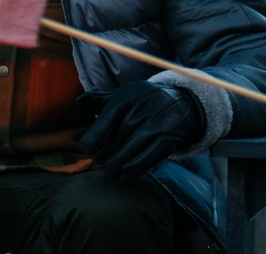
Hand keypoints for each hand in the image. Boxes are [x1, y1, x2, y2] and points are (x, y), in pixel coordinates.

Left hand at [77, 81, 205, 178]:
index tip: (86, 148)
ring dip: (118, 163)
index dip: (96, 134)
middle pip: (119, 134)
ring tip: (111, 170)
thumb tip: (79, 102)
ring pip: (132, 147)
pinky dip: (136, 166)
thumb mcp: (126, 96)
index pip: (109, 115)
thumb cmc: (146, 103)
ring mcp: (160, 121)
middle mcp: (145, 105)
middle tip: (101, 162)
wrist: (185, 105)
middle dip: (106, 152)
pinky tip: (128, 172)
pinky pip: (151, 155)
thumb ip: (101, 101)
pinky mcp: (172, 137)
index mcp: (130, 93)